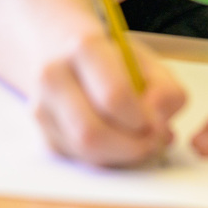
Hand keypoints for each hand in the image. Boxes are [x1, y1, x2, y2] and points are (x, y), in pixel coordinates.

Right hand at [26, 33, 187, 166]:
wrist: (58, 47)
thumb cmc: (108, 56)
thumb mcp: (146, 60)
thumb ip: (165, 90)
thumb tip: (160, 127)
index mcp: (84, 47)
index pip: (114, 97)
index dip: (142, 120)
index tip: (156, 123)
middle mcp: (54, 75)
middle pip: (92, 132)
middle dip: (130, 147)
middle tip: (150, 142)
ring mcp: (42, 106)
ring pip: (83, 151)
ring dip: (119, 157)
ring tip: (137, 145)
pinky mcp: (42, 132)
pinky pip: (78, 159)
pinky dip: (105, 159)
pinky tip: (116, 144)